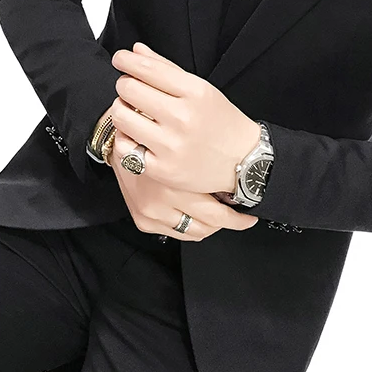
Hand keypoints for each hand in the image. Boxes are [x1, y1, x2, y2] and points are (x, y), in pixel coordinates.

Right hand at [108, 127, 257, 240]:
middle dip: (228, 223)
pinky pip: (175, 233)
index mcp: (178, 184)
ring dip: (209, 225)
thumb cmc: (159, 138)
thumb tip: (235, 186)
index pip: (217, 215)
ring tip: (218, 213)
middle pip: (207, 227)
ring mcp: (151, 213)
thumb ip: (207, 168)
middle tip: (241, 218)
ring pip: (193, 232)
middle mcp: (163, 201)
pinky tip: (196, 216)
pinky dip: (189, 227)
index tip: (249, 217)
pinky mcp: (142, 219)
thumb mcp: (186, 146)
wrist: (122, 139)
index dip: (237, 219)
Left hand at [109, 42, 261, 195]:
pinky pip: (124, 148)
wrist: (243, 161)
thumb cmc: (222, 122)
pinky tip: (135, 136)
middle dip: (125, 85)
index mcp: (195, 92)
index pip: (147, 68)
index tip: (120, 59)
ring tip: (131, 112)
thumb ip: (166, 68)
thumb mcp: (202, 89)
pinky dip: (125, 139)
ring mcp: (171, 145)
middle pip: (129, 89)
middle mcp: (183, 117)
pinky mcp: (162, 169)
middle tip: (130, 89)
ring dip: (121, 110)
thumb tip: (136, 51)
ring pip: (121, 117)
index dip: (126, 61)